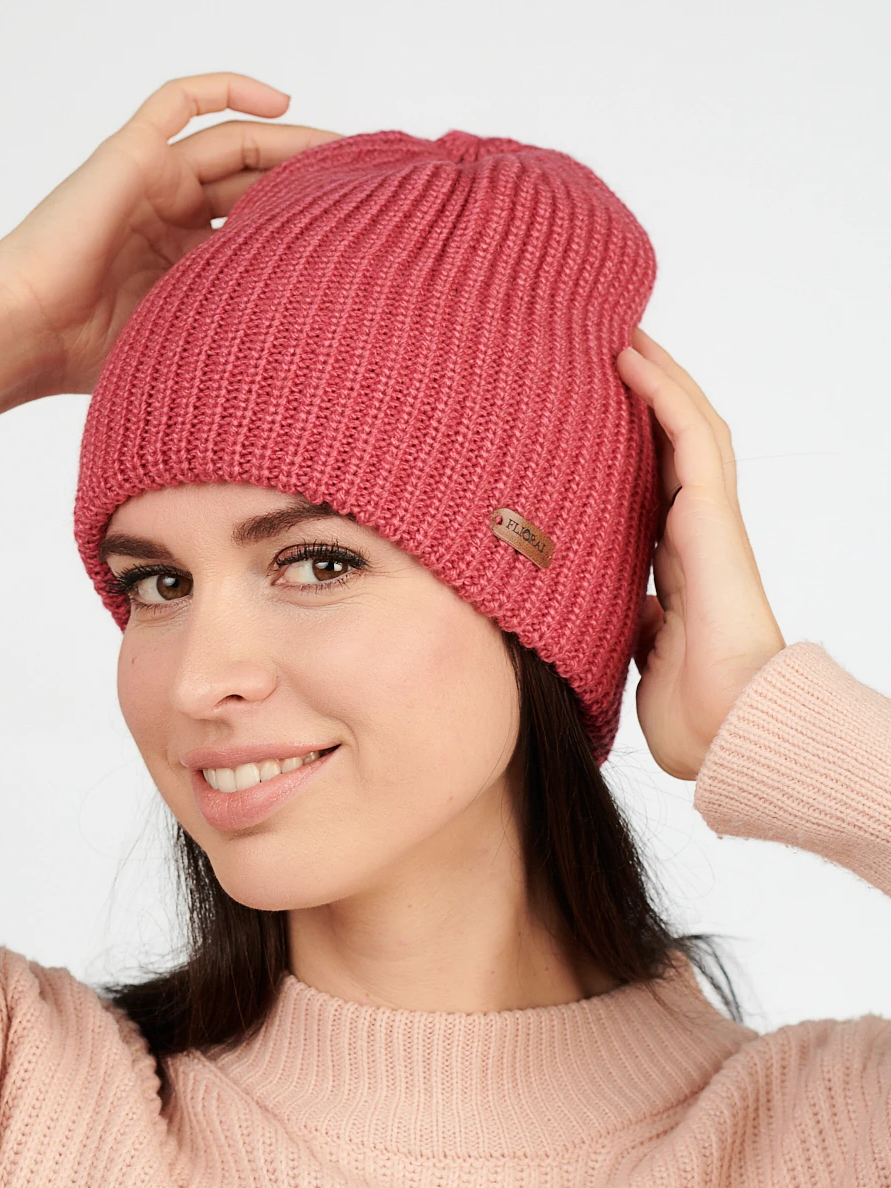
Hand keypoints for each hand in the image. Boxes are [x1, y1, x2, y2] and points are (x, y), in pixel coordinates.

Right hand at [0, 73, 342, 420]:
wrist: (28, 335)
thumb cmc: (90, 358)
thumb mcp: (185, 344)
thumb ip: (233, 333)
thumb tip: (311, 366)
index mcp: (184, 265)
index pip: (259, 231)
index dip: (307, 229)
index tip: (362, 240)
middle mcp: (172, 218)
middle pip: (256, 185)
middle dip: (311, 184)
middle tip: (367, 189)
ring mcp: (151, 182)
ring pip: (234, 143)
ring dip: (291, 143)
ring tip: (345, 151)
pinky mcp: (129, 153)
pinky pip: (180, 100)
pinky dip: (228, 87)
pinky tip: (284, 103)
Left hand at [616, 329, 785, 779]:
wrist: (729, 730)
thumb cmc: (693, 708)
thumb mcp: (638, 651)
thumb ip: (631, 619)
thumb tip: (609, 607)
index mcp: (675, 562)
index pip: (647, 485)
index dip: (623, 442)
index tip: (583, 412)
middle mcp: (693, 532)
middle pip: (668, 443)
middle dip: (639, 395)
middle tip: (598, 349)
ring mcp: (708, 521)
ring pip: (686, 426)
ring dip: (654, 376)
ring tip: (616, 333)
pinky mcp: (714, 518)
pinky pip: (690, 439)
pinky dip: (663, 395)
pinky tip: (631, 360)